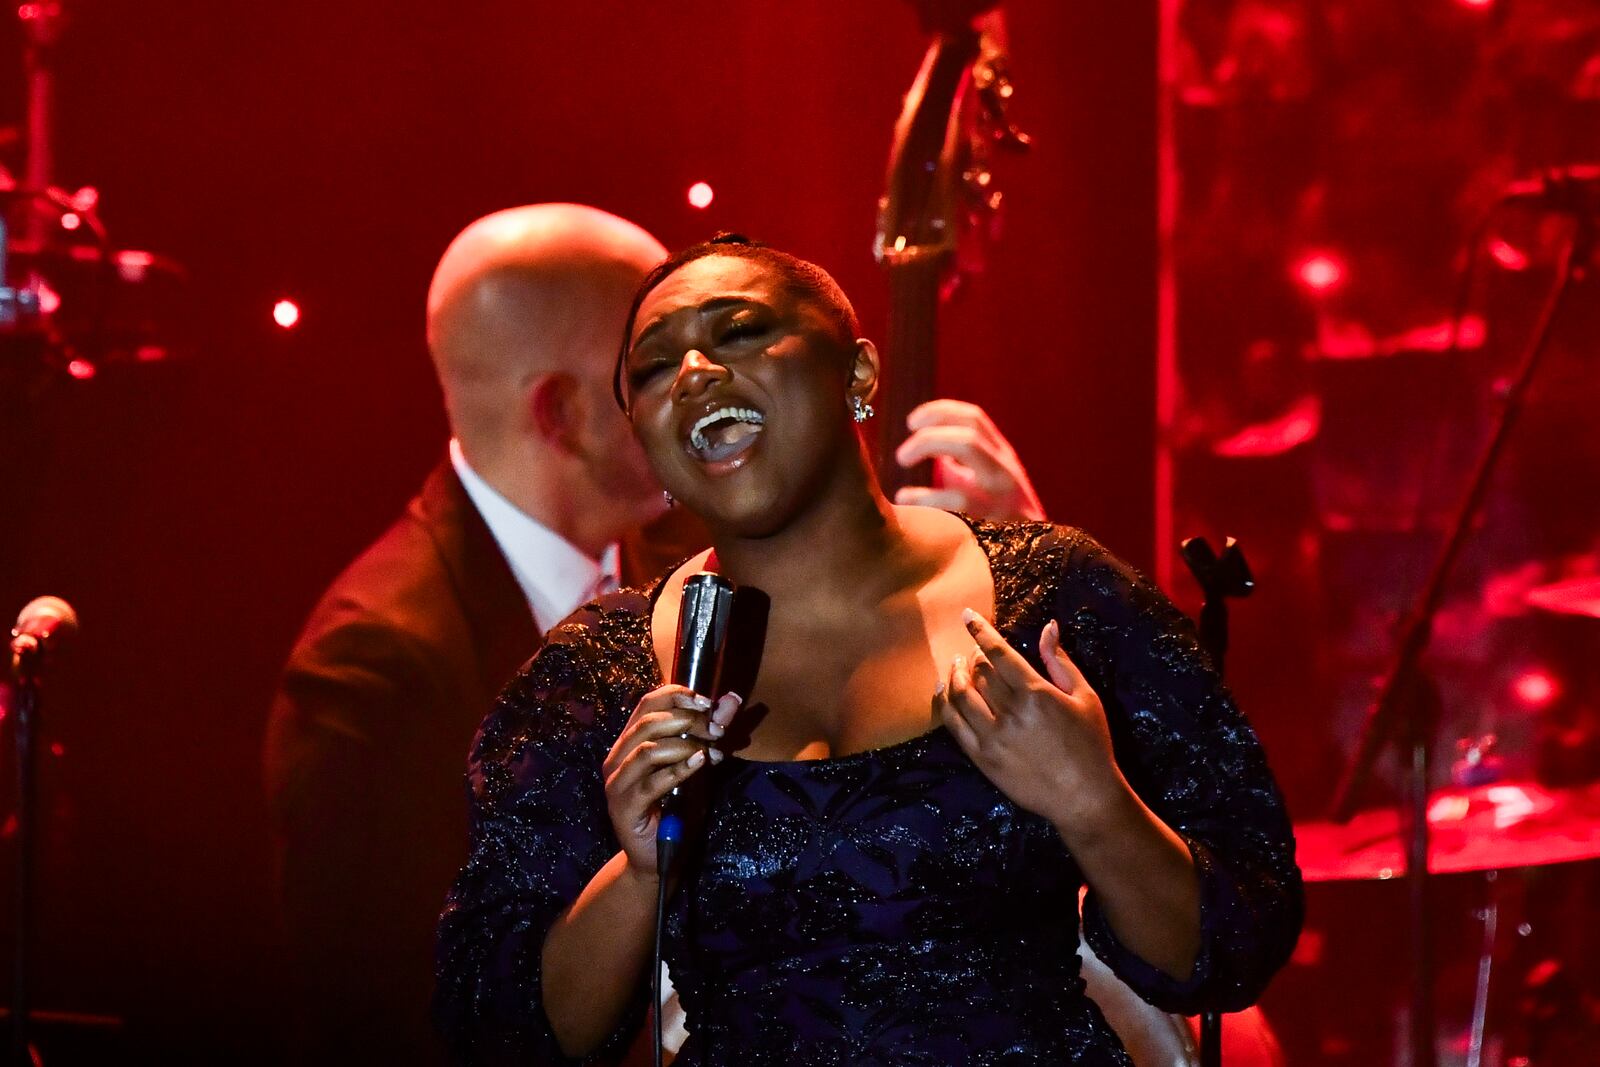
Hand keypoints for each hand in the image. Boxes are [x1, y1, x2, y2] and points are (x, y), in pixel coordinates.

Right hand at [602, 685, 740, 875]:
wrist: (659, 857)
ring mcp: (617, 783)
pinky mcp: (624, 806)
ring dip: (685, 745)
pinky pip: (651, 782)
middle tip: (716, 730)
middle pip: (648, 722)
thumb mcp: (697, 763)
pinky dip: (679, 769)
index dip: (677, 696)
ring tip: (711, 751)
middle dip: (688, 721)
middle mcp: (617, 757)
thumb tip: (732, 699)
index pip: (647, 703)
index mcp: (629, 742)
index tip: (707, 704)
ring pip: (648, 749)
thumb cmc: (676, 808)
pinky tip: (700, 764)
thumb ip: (710, 731)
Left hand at [893, 400, 1044, 520]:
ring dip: (927, 446)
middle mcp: (1004, 469)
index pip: (973, 418)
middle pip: (968, 432)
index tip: (911, 422)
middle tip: (902, 455)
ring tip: (901, 464)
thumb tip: (924, 449)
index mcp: (1000, 455)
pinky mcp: (995, 520)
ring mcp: (1002, 494)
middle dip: (929, 435)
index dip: (938, 413)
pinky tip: (904, 500)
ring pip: (968, 450)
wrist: (1034, 558)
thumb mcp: (983, 482)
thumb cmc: (999, 518)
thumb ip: (957, 462)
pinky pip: (956, 500)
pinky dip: (924, 495)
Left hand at [938, 611, 1127, 830]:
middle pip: (978, 672)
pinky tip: (944, 692)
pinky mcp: (982, 759)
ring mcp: (992, 737)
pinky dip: (944, 703)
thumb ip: (1060, 661)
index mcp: (1036, 694)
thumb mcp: (1085, 697)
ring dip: (955, 674)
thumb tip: (1048, 627)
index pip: (999, 652)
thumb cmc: (1091, 744)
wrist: (1083, 797)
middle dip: (973, 654)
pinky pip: (953, 725)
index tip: (967, 615)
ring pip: (961, 695)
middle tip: (973, 650)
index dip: (980, 630)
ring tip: (956, 666)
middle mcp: (1010, 713)